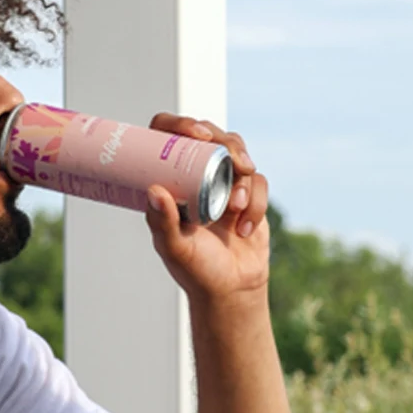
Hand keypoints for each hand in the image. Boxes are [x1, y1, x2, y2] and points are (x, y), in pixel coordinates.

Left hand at [144, 114, 269, 304]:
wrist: (232, 289)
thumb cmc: (196, 270)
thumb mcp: (174, 248)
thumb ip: (163, 223)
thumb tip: (153, 190)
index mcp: (170, 180)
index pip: (167, 135)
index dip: (178, 124)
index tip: (193, 133)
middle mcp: (196, 174)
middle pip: (209, 135)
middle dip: (223, 141)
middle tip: (228, 155)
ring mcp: (224, 181)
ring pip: (238, 152)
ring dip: (241, 178)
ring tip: (235, 208)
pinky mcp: (250, 194)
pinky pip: (259, 182)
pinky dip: (256, 204)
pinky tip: (244, 228)